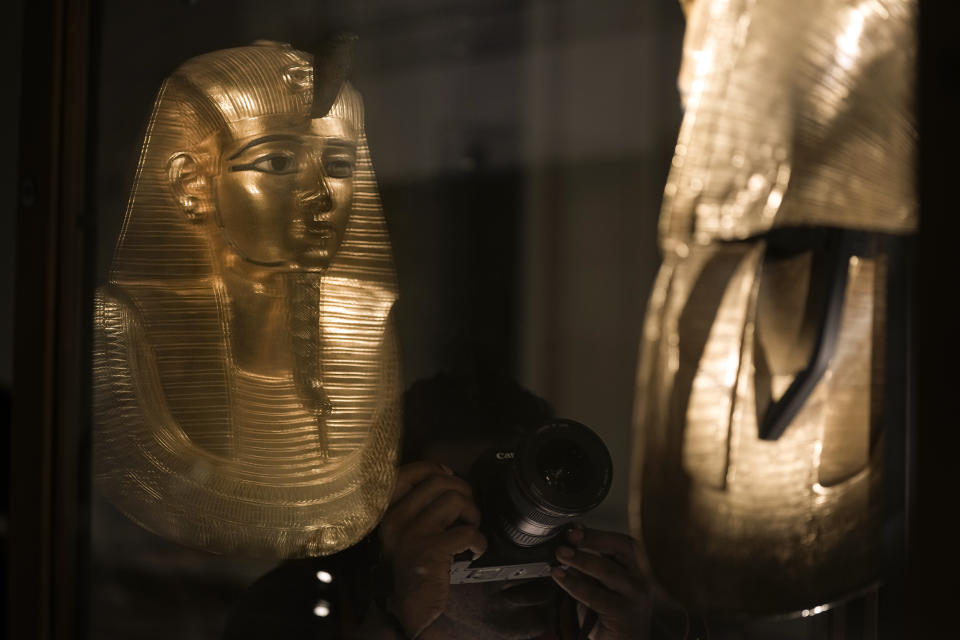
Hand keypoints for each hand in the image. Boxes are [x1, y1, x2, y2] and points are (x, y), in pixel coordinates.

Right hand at [377, 461, 486, 638]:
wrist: (407, 611)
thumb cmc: (409, 568)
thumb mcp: (401, 533)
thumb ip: (414, 505)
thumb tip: (444, 475)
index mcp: (385, 513)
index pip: (407, 472)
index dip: (435, 468)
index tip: (449, 476)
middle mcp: (394, 521)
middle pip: (438, 481)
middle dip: (462, 491)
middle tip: (466, 511)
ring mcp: (412, 536)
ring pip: (455, 500)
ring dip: (472, 513)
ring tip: (469, 529)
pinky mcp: (431, 552)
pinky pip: (467, 531)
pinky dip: (479, 540)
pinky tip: (475, 550)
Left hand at [551, 526, 651, 639]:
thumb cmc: (612, 613)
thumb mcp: (601, 582)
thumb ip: (592, 559)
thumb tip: (575, 531)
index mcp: (640, 567)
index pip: (623, 542)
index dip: (598, 533)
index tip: (574, 529)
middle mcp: (643, 579)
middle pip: (622, 550)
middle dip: (591, 540)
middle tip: (566, 539)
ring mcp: (637, 597)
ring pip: (608, 571)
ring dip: (581, 560)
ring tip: (560, 555)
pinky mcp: (625, 614)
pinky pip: (596, 596)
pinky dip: (574, 584)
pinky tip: (560, 576)